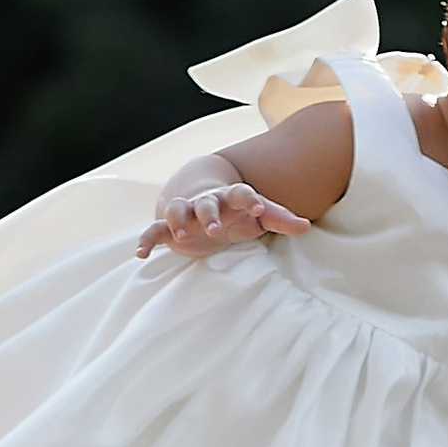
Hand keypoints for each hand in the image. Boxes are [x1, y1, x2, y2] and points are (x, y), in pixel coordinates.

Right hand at [136, 179, 311, 259]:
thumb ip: (279, 218)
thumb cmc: (235, 211)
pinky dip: (147, 239)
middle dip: (208, 213)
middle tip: (214, 228)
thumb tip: (306, 226)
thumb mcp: (257, 215)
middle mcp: (207, 202)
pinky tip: (141, 253)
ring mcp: (186, 213)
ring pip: (178, 211)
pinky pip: (155, 230)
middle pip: (206, 202)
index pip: (241, 193)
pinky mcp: (169, 228)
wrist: (200, 198)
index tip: (258, 208)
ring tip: (181, 236)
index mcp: (230, 198)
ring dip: (178, 221)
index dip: (249, 199)